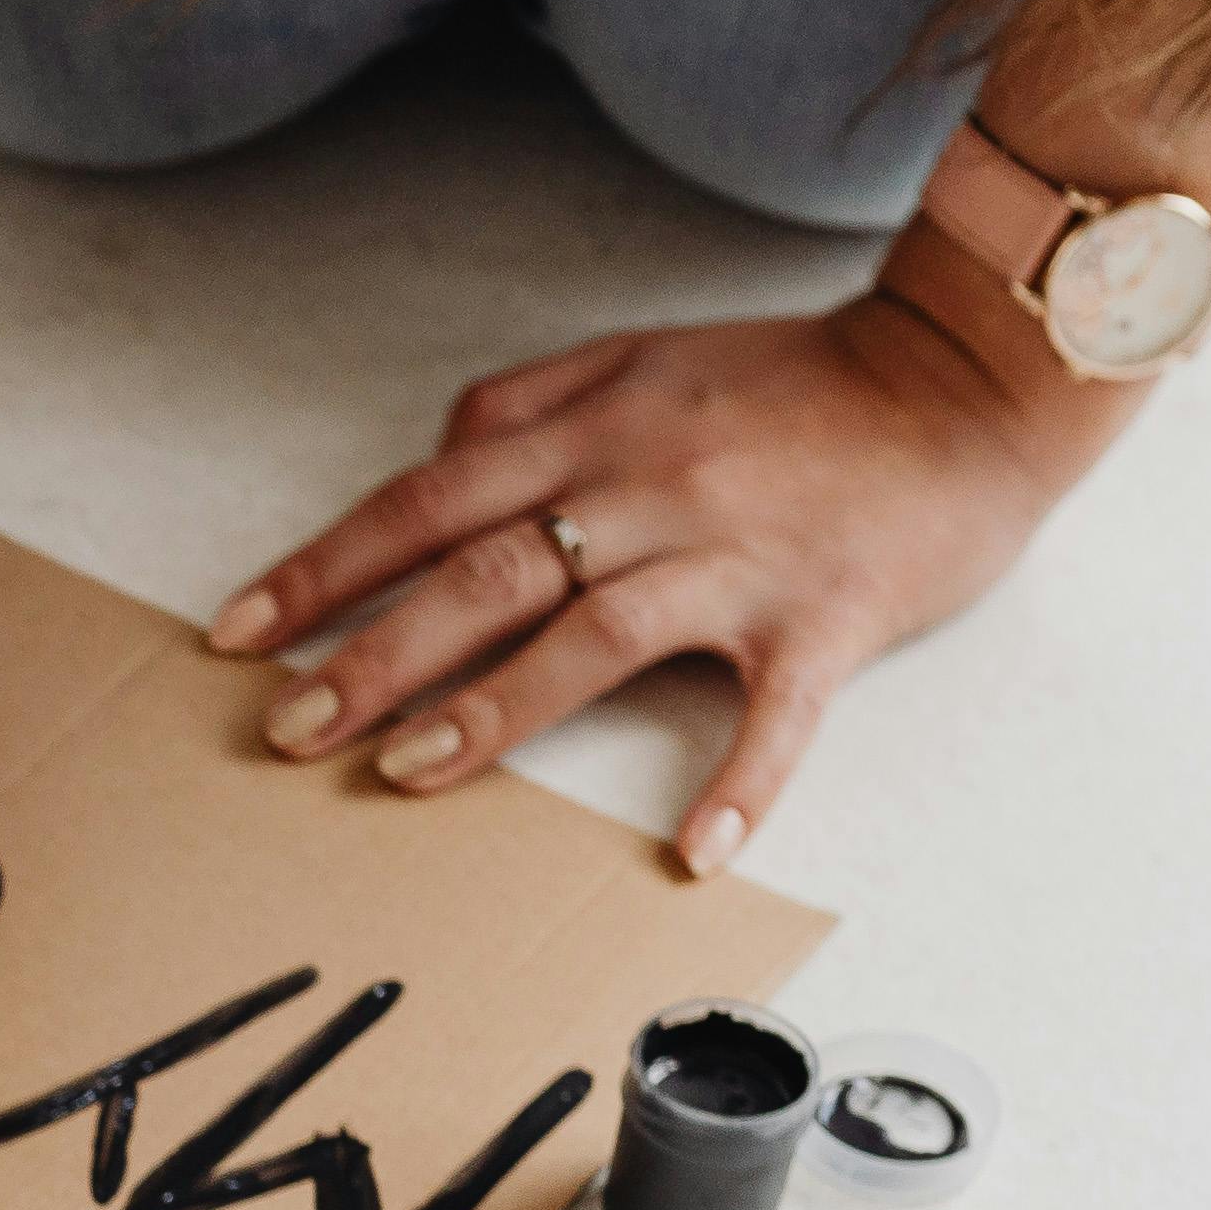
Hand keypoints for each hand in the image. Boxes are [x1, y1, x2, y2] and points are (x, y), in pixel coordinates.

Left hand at [210, 262, 1126, 875]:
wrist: (970, 374)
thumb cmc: (802, 384)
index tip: (240, 630)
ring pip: (595, 632)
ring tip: (408, 774)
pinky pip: (777, 711)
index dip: (328, 566)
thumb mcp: (648, 358)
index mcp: (599, 430)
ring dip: (497, 708)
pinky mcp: (826, 616)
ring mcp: (738, 557)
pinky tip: (692, 851)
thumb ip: (536, 403)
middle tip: (288, 728)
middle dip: (373, 653)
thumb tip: (440, 455)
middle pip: (486, 572)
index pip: (429, 500)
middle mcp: (651, 488)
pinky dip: (739, 781)